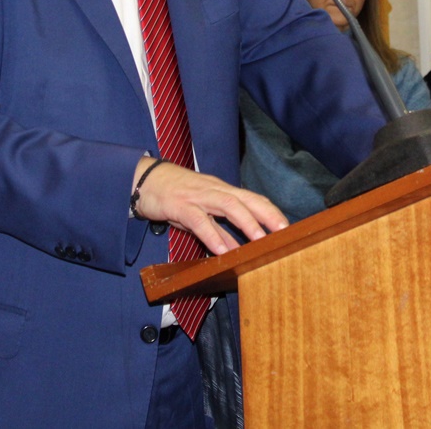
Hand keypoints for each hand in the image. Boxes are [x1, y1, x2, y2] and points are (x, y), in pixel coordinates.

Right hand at [131, 159, 288, 255]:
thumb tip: (235, 247)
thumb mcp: (199, 212)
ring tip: (260, 241)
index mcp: (221, 191)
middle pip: (246, 199)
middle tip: (284, 232)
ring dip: (246, 223)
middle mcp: (214, 190)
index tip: (288, 227)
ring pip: (227, 206)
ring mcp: (197, 196)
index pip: (252, 199)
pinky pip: (199, 220)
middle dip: (267, 215)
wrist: (143, 179)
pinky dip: (212, 235)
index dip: (271, 211)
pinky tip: (222, 250)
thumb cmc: (174, 196)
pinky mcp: (179, 205)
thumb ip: (217, 228)